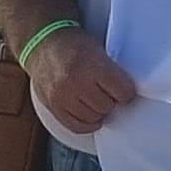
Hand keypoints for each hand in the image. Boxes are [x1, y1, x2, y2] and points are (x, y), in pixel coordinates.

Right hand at [26, 25, 143, 136]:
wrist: (42, 43)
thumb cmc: (73, 44)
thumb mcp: (99, 49)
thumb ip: (113, 71)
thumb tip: (129, 91)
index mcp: (93, 65)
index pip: (123, 92)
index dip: (126, 91)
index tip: (124, 89)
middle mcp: (76, 82)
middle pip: (107, 106)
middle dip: (110, 100)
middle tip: (106, 91)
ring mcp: (62, 96)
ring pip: (93, 117)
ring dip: (97, 110)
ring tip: (94, 98)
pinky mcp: (52, 106)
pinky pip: (76, 126)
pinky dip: (86, 123)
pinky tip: (89, 114)